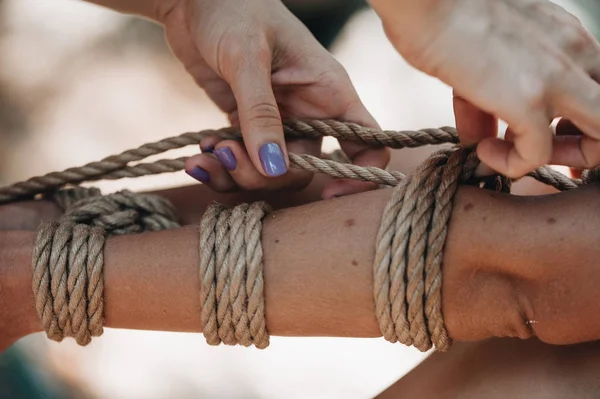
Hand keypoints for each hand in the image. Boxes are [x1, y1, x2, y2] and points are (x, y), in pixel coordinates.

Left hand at [158, 0, 388, 197]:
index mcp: (328, 91)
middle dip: (267, 176)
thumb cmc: (231, 8)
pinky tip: (201, 154)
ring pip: (271, 173)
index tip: (329, 195)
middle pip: (305, 169)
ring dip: (237, 174)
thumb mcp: (246, 56)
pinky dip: (221, 166)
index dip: (359, 175)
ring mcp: (278, 121)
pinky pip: (243, 162)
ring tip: (205, 156)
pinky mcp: (248, 125)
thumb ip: (261, 113)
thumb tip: (275, 168)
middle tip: (228, 155)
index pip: (367, 142)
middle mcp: (308, 112)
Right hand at [373, 0, 599, 177]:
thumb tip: (479, 141)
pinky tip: (482, 150)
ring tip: (514, 153)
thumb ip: (489, 102)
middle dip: (582, 144)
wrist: (426, 2)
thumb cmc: (443, 19)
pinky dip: (510, 164)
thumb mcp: (483, 57)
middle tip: (543, 151)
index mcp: (566, 38)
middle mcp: (573, 54)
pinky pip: (537, 156)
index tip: (553, 137)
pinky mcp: (529, 101)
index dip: (581, 121)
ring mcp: (556, 78)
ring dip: (563, 157)